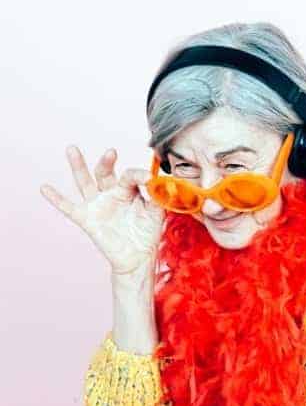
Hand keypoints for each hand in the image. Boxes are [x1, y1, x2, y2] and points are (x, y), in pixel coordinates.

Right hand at [41, 146, 164, 275]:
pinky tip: (44, 187)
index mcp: (128, 190)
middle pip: (105, 172)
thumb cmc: (147, 232)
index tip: (149, 179)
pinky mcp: (86, 218)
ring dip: (78, 166)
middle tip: (111, 152)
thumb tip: (161, 181)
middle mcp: (111, 193)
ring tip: (72, 149)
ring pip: (84, 182)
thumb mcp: (157, 212)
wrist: (137, 256)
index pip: (130, 176)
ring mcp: (97, 204)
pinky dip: (56, 198)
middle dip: (107, 162)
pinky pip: (68, 207)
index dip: (139, 175)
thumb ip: (158, 196)